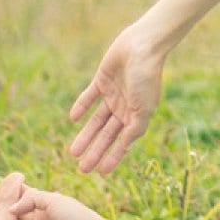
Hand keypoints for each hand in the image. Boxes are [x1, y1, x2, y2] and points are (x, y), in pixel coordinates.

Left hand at [68, 26, 163, 173]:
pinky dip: (81, 107)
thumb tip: (124, 148)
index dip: (113, 157)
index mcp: (137, 115)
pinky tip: (73, 118)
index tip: (101, 173)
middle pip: (106, 134)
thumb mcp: (143, 109)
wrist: (142, 46)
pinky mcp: (102, 80)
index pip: (122, 141)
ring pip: (96, 120)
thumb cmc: (146, 78)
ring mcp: (113, 94)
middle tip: (82, 169)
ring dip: (85, 135)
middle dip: (95, 151)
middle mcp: (125, 107)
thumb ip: (134, 129)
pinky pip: (89, 97)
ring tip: (73, 152)